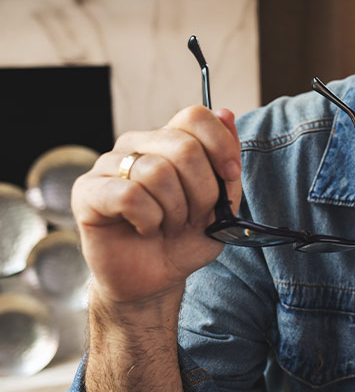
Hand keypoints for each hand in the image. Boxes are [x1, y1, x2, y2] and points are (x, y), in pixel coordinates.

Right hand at [72, 106, 241, 305]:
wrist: (156, 278)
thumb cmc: (186, 239)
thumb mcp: (223, 204)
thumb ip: (227, 164)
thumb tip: (226, 113)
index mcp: (169, 140)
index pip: (194, 116)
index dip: (220, 146)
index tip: (230, 176)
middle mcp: (137, 145)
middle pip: (183, 146)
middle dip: (202, 191)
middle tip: (195, 216)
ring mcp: (108, 164)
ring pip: (157, 171)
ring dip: (175, 210)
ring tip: (168, 225)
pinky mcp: (87, 191)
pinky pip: (129, 195)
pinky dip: (149, 219)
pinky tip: (145, 228)